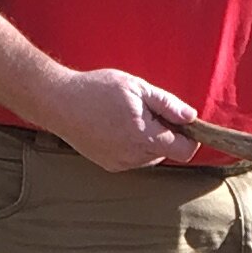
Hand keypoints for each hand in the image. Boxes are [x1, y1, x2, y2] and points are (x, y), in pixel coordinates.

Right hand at [36, 65, 208, 170]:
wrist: (59, 102)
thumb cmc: (97, 90)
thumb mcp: (137, 87)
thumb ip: (167, 104)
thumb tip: (192, 117)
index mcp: (143, 136)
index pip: (184, 151)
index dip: (190, 137)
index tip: (183, 123)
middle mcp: (133, 156)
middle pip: (168, 153)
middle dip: (166, 135)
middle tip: (147, 112)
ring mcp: (120, 163)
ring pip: (151, 156)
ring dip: (150, 141)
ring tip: (129, 118)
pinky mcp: (109, 165)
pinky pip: (134, 159)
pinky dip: (134, 146)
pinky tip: (117, 127)